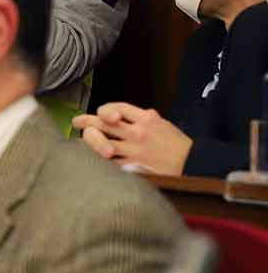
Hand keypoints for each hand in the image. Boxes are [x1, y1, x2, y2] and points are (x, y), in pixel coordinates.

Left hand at [72, 103, 193, 174]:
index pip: (117, 107)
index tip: (97, 114)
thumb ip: (146, 119)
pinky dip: (100, 160)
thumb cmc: (179, 146)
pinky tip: (92, 159)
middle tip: (77, 123)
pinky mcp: (133, 166)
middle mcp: (136, 132)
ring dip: (89, 141)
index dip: (103, 109)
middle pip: (102, 123)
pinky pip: (110, 162)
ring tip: (81, 140)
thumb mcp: (164, 125)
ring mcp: (132, 150)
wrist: (194, 164)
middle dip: (86, 122)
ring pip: (101, 142)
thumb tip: (134, 114)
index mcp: (145, 119)